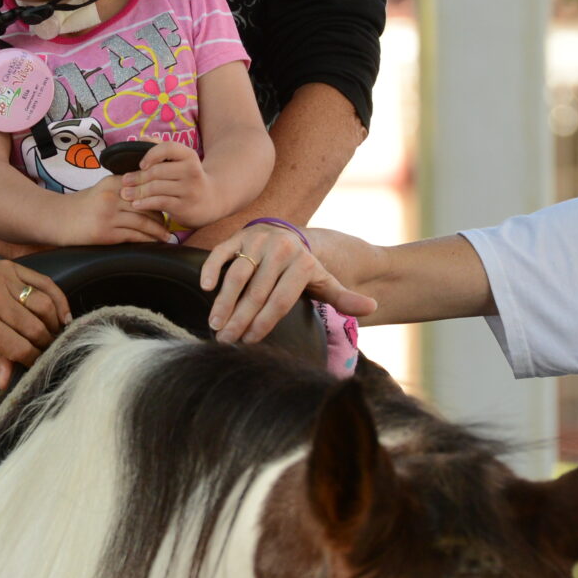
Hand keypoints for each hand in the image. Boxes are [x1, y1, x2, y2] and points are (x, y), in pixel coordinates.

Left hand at [0, 255, 68, 387]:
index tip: (36, 368)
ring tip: (56, 337)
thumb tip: (8, 379)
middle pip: (35, 327)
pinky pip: (43, 282)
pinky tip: (62, 314)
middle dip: (45, 345)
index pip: (18, 347)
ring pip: (44, 304)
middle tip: (48, 355)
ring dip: (55, 324)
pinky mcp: (9, 266)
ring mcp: (4, 278)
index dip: (32, 361)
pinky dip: (57, 299)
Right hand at [63, 179, 177, 245]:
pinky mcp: (105, 233)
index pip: (144, 186)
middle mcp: (112, 196)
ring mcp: (108, 215)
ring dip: (158, 230)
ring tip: (167, 235)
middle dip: (162, 214)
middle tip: (173, 221)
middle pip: (147, 204)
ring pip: (143, 222)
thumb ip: (122, 189)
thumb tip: (148, 196)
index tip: (170, 202)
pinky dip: (147, 240)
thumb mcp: (101, 190)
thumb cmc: (81, 206)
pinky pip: (133, 236)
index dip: (159, 195)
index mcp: (112, 183)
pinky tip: (154, 242)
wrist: (57, 220)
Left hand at [120, 141, 216, 226]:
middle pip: (157, 171)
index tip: (141, 164)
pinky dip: (145, 203)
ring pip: (156, 188)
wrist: (210, 201)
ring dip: (137, 191)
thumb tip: (139, 138)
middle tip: (124, 181)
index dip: (151, 154)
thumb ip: (160, 149)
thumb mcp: (180, 161)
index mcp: (189, 156)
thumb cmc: (187, 178)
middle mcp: (192, 171)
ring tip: (125, 193)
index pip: (168, 148)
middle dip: (137, 177)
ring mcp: (189, 190)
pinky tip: (136, 204)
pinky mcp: (185, 206)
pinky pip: (160, 203)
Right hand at [200, 222, 378, 344]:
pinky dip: (212, 269)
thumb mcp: (325, 282)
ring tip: (215, 323)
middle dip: (240, 319)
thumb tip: (373, 307)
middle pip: (256, 292)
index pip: (280, 300)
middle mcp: (280, 249)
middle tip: (226, 340)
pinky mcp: (238, 236)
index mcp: (303, 263)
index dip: (264, 323)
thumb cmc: (304, 270)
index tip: (250, 341)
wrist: (287, 236)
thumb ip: (344, 298)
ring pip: (237, 275)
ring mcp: (257, 240)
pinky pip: (221, 253)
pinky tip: (204, 289)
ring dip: (223, 301)